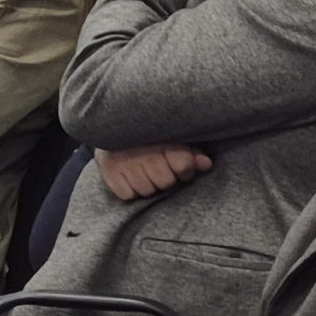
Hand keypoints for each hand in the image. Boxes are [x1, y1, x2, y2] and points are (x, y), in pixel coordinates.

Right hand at [96, 143, 212, 202]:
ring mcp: (123, 160)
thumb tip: (206, 164)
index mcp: (162, 136)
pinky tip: (129, 175)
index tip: (180, 165)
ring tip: (143, 170)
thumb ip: (191, 150)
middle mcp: (142, 149)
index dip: (185, 168)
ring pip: (147, 190)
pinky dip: (129, 189)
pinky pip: (127, 194)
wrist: (111, 121)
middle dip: (166, 177)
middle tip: (158, 166)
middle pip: (165, 182)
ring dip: (148, 184)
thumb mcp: (173, 135)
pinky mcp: (108, 170)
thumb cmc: (148, 132)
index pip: (183, 165)